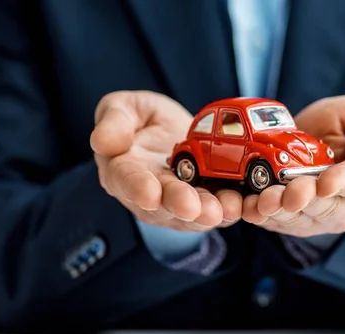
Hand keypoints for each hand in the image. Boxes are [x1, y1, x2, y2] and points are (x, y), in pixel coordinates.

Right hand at [90, 90, 242, 231]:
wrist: (173, 132)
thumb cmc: (142, 119)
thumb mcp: (124, 108)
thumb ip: (113, 121)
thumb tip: (101, 141)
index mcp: (122, 171)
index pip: (127, 180)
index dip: (138, 188)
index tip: (149, 194)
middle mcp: (149, 195)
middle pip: (163, 204)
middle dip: (180, 205)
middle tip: (193, 207)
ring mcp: (178, 203)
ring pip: (193, 213)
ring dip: (210, 212)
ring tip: (225, 209)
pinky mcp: (206, 203)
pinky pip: (218, 209)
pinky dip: (232, 208)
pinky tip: (243, 204)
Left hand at [242, 96, 344, 236]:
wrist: (310, 137)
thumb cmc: (343, 126)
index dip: (342, 183)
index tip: (326, 183)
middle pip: (325, 207)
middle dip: (304, 200)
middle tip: (289, 194)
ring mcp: (316, 217)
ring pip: (297, 219)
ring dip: (278, 212)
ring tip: (263, 202)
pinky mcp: (290, 221)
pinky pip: (274, 223)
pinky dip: (258, 215)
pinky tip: (246, 206)